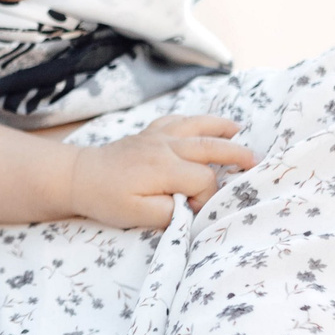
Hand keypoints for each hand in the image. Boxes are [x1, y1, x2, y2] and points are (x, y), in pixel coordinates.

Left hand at [69, 114, 255, 228]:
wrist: (78, 176)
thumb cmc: (106, 198)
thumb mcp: (136, 215)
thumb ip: (169, 213)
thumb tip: (189, 206)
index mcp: (165, 167)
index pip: (204, 179)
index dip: (207, 197)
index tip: (195, 211)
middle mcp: (166, 146)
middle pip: (211, 145)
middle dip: (236, 153)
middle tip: (256, 161)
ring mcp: (157, 135)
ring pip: (197, 125)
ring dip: (220, 126)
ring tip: (239, 129)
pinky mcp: (149, 132)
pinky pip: (177, 120)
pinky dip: (194, 120)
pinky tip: (203, 123)